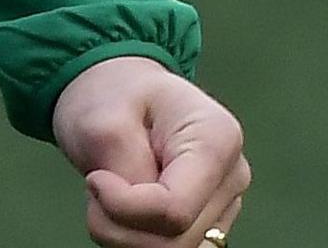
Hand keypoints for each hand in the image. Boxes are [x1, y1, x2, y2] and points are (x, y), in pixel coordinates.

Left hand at [49, 55, 250, 247]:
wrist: (123, 95)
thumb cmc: (116, 97)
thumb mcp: (106, 119)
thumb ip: (126, 170)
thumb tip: (136, 213)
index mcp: (219, 140)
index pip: (175, 210)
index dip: (124, 208)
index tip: (95, 180)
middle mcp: (232, 176)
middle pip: (176, 241)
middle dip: (119, 227)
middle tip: (95, 190)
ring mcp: (224, 203)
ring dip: (126, 238)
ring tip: (109, 199)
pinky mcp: (208, 223)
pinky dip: (137, 241)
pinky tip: (124, 212)